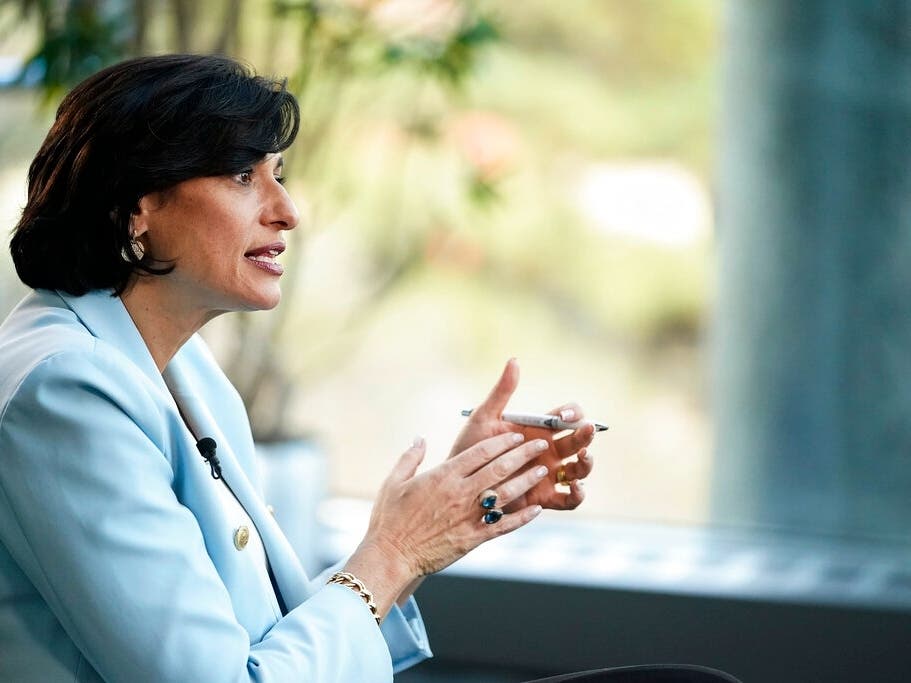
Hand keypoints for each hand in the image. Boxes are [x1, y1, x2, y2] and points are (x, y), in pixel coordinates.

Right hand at [344, 431, 548, 616]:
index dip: (502, 442)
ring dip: (527, 480)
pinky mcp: (473, 538)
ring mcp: (469, 516)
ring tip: (543, 470)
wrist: (391, 556)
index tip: (517, 434)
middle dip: (523, 454)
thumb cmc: (389, 518)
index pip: (481, 452)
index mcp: (444, 476)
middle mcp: (461, 493)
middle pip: (500, 468)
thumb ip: (410, 457)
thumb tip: (420, 438)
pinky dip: (522, 517)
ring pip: (506, 494)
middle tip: (541, 444)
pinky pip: (504, 526)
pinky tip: (536, 509)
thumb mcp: (394, 481)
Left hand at [449, 358, 594, 512]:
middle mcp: (549, 452)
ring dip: (587, 463)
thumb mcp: (484, 417)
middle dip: (586, 434)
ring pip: (580, 469)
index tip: (564, 414)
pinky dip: (578, 494)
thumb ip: (501, 392)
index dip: (573, 413)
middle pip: (579, 441)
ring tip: (583, 457)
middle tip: (586, 430)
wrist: (458, 481)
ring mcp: (549, 475)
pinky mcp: (545, 498)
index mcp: (539, 430)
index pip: (568, 416)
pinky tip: (575, 486)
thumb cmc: (470, 447)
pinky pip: (570, 501)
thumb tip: (513, 360)